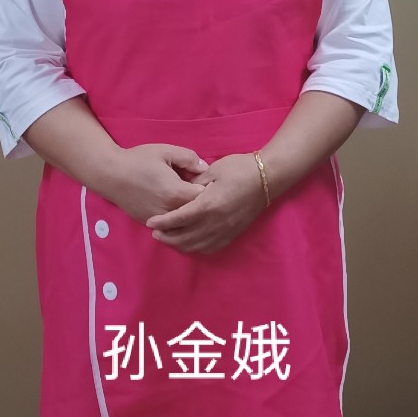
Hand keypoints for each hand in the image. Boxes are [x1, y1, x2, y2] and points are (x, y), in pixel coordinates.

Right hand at [100, 143, 206, 223]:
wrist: (111, 174)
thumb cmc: (139, 160)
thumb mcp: (165, 151)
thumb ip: (188, 158)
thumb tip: (205, 168)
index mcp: (175, 192)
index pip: (204, 199)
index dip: (211, 192)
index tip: (211, 184)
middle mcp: (169, 211)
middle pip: (196, 215)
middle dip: (203, 206)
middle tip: (206, 194)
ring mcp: (159, 220)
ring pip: (183, 224)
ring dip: (191, 215)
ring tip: (194, 204)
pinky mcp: (149, 224)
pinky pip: (170, 227)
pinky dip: (178, 221)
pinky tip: (179, 210)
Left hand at [145, 152, 266, 254]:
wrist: (267, 178)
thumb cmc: (240, 168)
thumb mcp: (213, 170)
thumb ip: (195, 183)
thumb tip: (181, 192)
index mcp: (210, 204)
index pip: (180, 218)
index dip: (163, 222)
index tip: (150, 223)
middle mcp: (217, 222)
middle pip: (186, 236)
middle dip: (168, 236)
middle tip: (155, 232)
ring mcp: (226, 230)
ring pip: (197, 246)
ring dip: (180, 244)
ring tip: (168, 238)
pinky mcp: (233, 234)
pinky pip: (211, 248)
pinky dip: (196, 248)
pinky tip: (189, 244)